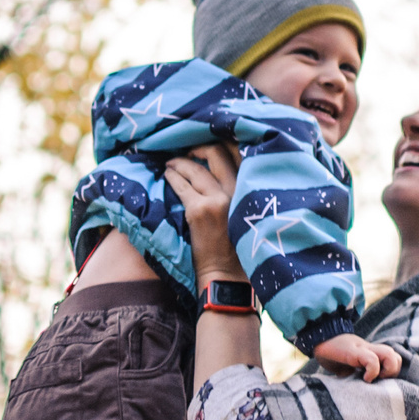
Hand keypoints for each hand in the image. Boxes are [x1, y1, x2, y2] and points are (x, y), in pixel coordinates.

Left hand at [162, 143, 242, 282]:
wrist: (227, 275)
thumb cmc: (237, 248)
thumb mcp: (246, 212)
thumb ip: (239, 191)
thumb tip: (220, 172)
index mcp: (251, 190)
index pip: (238, 154)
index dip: (221, 144)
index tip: (206, 146)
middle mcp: (237, 190)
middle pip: (216, 154)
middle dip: (198, 148)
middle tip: (187, 152)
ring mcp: (217, 200)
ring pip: (195, 169)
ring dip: (179, 163)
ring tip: (171, 164)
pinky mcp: (199, 211)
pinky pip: (181, 186)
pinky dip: (172, 178)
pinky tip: (167, 175)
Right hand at [311, 333, 404, 382]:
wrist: (317, 337)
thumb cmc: (331, 355)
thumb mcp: (346, 368)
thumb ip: (355, 376)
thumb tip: (360, 393)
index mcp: (370, 354)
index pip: (393, 360)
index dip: (391, 373)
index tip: (379, 383)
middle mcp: (370, 350)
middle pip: (396, 356)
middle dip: (392, 372)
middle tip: (378, 381)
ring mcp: (363, 349)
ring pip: (390, 354)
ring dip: (387, 370)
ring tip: (372, 379)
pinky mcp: (354, 352)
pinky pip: (372, 359)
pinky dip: (373, 370)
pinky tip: (364, 378)